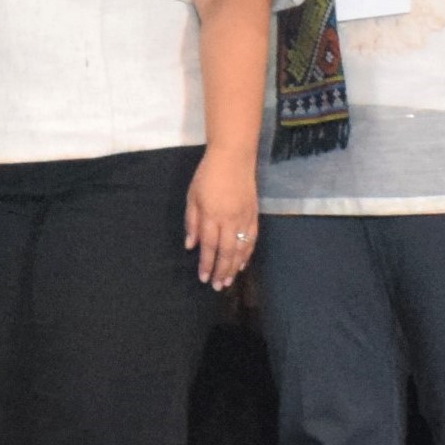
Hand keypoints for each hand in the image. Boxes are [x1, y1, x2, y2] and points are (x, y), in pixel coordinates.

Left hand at [184, 152, 257, 289]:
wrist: (234, 157)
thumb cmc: (208, 175)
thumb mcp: (192, 196)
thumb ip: (192, 222)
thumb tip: (191, 245)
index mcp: (212, 215)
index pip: (209, 246)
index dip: (206, 264)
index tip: (203, 278)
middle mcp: (229, 220)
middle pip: (226, 252)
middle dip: (221, 271)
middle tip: (217, 286)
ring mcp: (244, 218)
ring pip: (240, 248)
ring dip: (234, 267)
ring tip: (228, 281)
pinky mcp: (254, 214)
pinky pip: (252, 239)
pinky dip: (247, 253)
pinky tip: (242, 263)